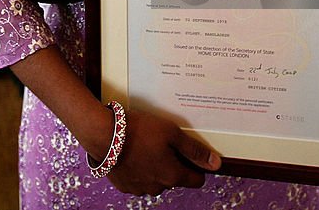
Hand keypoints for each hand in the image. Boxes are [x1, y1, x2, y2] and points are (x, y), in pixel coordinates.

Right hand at [105, 108, 220, 195]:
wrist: (104, 134)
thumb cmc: (138, 131)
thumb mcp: (172, 133)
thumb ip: (194, 150)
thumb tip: (215, 163)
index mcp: (172, 175)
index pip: (196, 180)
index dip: (197, 167)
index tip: (190, 155)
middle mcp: (158, 187)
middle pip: (174, 178)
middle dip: (172, 164)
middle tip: (163, 143)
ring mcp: (140, 188)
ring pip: (155, 180)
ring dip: (154, 167)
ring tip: (145, 146)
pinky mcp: (124, 185)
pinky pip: (138, 180)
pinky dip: (138, 170)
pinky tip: (133, 153)